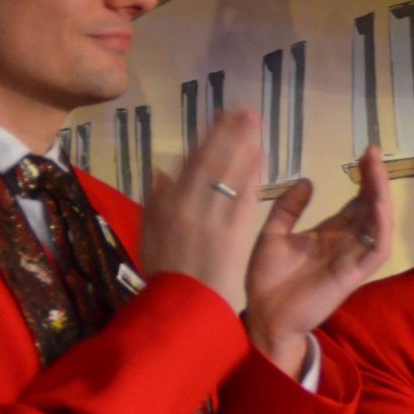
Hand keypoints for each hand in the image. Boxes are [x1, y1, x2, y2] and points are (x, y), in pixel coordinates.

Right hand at [140, 110, 264, 310]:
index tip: (222, 115)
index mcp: (170, 202)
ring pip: (230, 173)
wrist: (183, 303)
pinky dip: (253, 174)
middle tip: (247, 110)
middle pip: (214, 160)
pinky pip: (244, 196)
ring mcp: (214, 217)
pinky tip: (263, 156)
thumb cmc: (166, 269)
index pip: (193, 161)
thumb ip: (156, 199)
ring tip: (255, 123)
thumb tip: (162, 169)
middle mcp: (191, 204)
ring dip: (244, 144)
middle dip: (231, 132)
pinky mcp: (234, 231)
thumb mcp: (150, 231)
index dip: (209, 136)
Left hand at [243, 145, 393, 376]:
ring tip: (377, 172)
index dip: (364, 179)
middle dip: (375, 181)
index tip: (364, 154)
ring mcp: (352, 258)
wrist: (263, 316)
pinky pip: (376, 250)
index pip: (356, 202)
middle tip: (373, 153)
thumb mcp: (273, 234)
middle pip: (371, 208)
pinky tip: (379, 206)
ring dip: (382, 198)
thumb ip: (288, 208)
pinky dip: (381, 228)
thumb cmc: (267, 280)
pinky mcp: (353, 274)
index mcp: (329, 234)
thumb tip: (306, 181)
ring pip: (379, 225)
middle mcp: (346, 243)